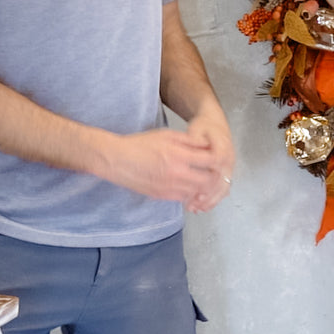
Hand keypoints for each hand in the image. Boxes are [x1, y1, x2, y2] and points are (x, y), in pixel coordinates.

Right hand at [101, 128, 225, 203]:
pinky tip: (187, 185)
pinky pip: (183, 198)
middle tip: (212, 170)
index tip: (216, 156)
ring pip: (197, 192)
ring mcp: (169, 187)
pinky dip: (189, 193)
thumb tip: (207, 144)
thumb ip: (189, 140)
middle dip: (213, 176)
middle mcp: (177, 173)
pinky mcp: (161, 196)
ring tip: (202, 179)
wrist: (117, 160)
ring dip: (202, 187)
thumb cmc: (140, 144)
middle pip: (208, 180)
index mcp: (179, 155)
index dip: (217, 159)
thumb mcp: (166, 135)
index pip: (210, 160)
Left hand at [180, 111, 236, 212]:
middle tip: (194, 204)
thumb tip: (191, 151)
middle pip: (222, 181)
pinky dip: (214, 198)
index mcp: (222, 147)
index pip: (217, 165)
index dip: (208, 178)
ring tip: (197, 208)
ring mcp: (229, 166)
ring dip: (211, 200)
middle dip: (209, 195)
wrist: (215, 123)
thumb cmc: (204, 126)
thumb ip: (194, 141)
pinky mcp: (226, 172)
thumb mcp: (197, 129)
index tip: (197, 190)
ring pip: (224, 187)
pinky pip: (223, 187)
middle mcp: (229, 159)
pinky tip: (203, 206)